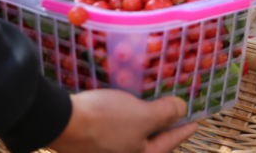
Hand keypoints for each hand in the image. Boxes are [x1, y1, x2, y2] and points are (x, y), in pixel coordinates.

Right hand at [49, 90, 197, 152]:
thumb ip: (164, 114)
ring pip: (132, 136)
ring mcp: (106, 150)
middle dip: (162, 128)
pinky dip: (124, 119)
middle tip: (174, 115)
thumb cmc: (105, 122)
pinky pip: (116, 130)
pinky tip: (122, 106)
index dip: (183, 129)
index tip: (195, 121)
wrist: (61, 122)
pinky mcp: (92, 141)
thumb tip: (182, 110)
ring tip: (150, 107)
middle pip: (150, 143)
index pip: (169, 142)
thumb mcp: (141, 116)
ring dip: (142, 122)